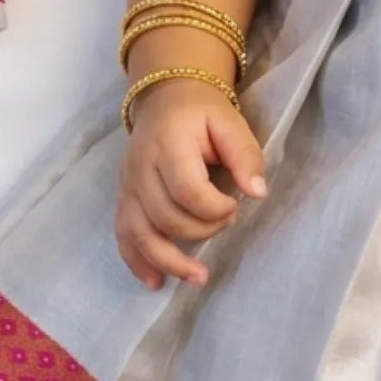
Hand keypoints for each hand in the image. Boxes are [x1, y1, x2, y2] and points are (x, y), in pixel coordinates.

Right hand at [114, 80, 268, 290]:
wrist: (166, 98)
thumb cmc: (202, 113)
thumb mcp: (230, 123)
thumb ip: (245, 156)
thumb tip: (257, 193)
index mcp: (168, 144)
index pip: (186, 190)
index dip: (214, 208)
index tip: (235, 205)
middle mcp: (140, 168)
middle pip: (165, 217)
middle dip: (202, 230)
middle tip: (228, 219)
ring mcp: (127, 186)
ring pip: (140, 234)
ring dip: (169, 261)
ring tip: (199, 278)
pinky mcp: (123, 199)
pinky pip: (124, 236)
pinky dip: (138, 262)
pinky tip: (156, 282)